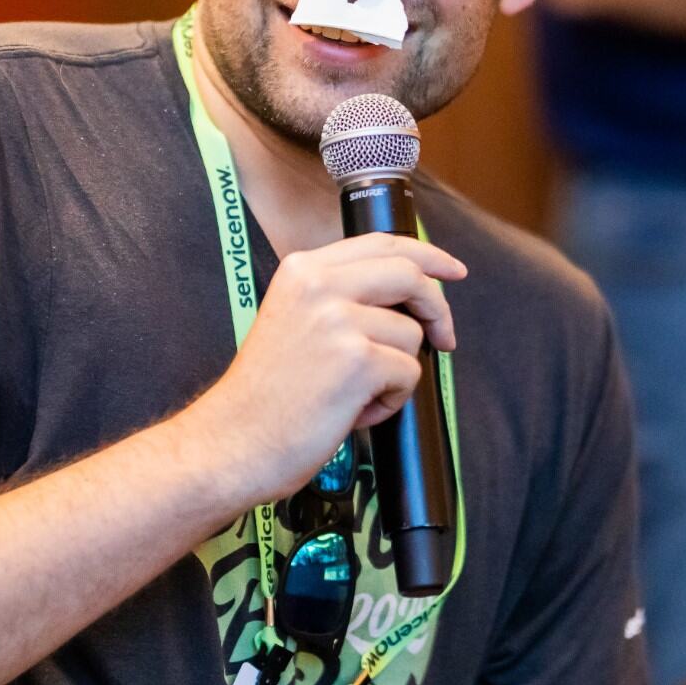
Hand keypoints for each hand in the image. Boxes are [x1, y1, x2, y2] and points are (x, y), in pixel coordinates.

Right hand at [172, 232, 466, 505]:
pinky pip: (408, 374)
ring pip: (411, 334)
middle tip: (445, 338)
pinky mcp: (358, 361)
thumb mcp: (292, 319)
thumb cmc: (266, 395)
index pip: (381, 243)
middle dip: (438, 307)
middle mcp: (319, 284)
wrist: (234, 441)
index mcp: (302, 269)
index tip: (451, 271)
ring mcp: (339, 320)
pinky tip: (353, 412)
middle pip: (410, 274)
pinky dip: (391, 401)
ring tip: (356, 396)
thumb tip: (407, 296)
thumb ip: (337, 296)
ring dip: (397, 372)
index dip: (426, 254)